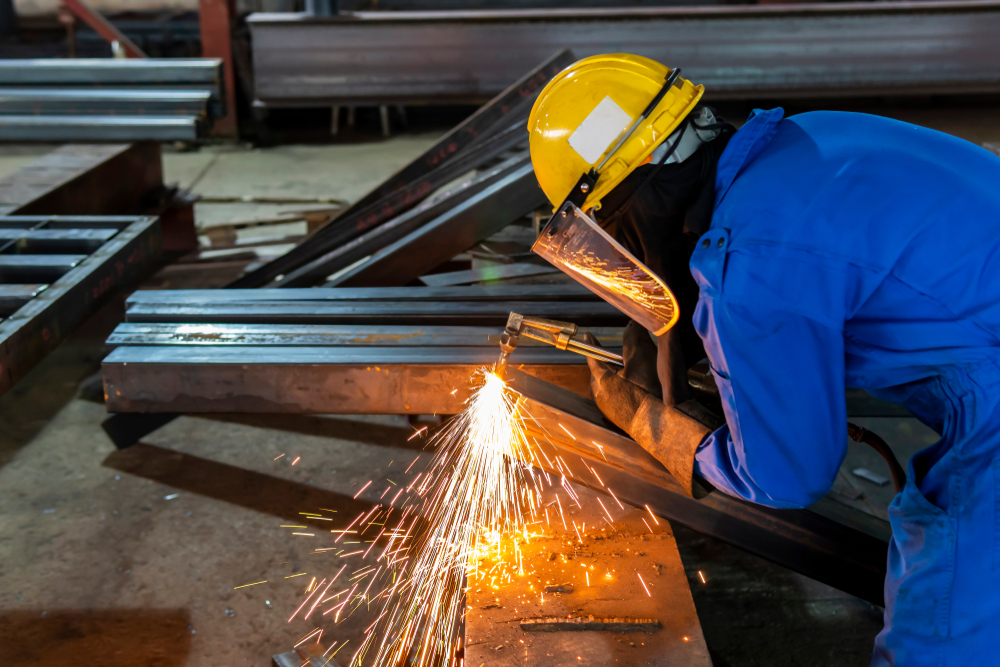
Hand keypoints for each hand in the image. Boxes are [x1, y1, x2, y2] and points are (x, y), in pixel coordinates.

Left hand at [584, 320, 713, 497]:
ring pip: (614, 385)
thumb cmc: (652, 392)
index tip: (589, 335)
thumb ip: (633, 338)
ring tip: (643, 370)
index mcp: (601, 382)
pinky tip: (649, 386)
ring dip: (625, 375)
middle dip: (614, 361)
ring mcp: (613, 411)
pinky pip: (624, 397)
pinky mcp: (625, 419)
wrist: (668, 428)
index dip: (592, 344)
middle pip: (603, 372)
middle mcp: (603, 398)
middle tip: (629, 354)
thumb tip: (631, 322)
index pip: (593, 357)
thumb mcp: (643, 358)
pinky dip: (632, 388)